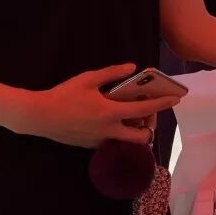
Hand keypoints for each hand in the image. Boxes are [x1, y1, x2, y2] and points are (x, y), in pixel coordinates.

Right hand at [18, 64, 184, 147]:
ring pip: (127, 141)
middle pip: (142, 137)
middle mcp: (108, 131)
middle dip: (151, 126)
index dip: (162, 104)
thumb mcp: (88, 79)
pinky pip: (113, 142)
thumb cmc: (64, 95)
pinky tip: (112, 120)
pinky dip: (118, 133)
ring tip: (131, 115)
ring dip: (134, 130)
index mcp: (110, 113)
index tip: (176, 98)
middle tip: (148, 112)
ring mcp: (100, 141)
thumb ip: (112, 73)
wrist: (39, 117)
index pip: (144, 111)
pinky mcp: (90, 146)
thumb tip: (132, 68)